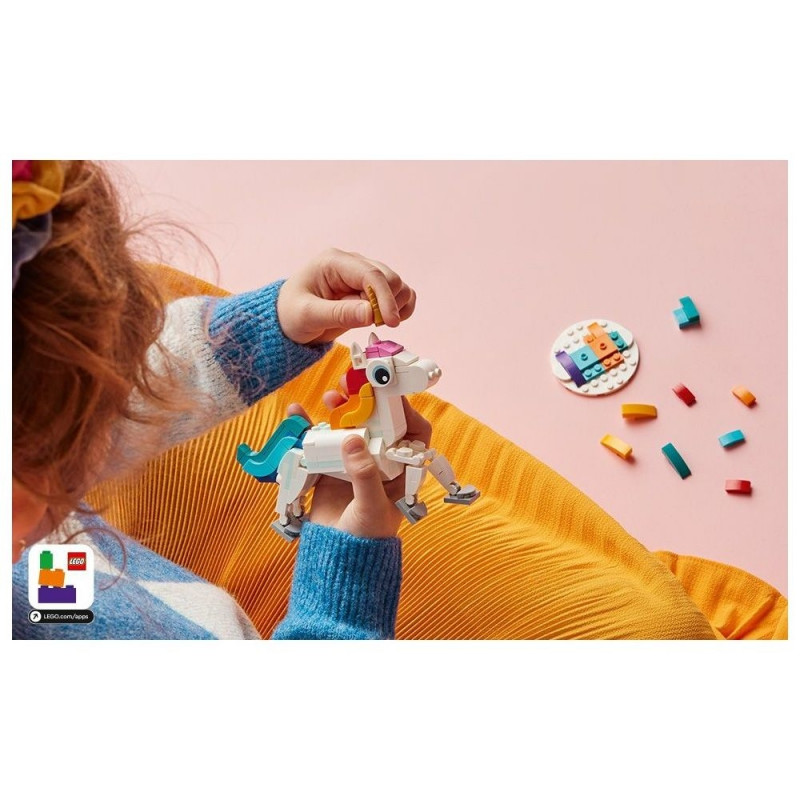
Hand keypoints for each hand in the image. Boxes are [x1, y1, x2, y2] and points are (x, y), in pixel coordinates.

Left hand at [276, 248, 416, 344]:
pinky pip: (397, 294)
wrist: (287, 321)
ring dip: (396, 306)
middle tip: (375, 325)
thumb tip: (372, 313)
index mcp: (333, 262)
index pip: (370, 274)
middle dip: (389, 304)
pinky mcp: (369, 290)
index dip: (385, 298)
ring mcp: (362, 276)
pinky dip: (400, 307)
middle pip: (389, 278)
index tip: (390, 321)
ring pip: (397, 286)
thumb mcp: (308, 316)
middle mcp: (351, 264)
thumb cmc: (290, 314)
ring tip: (375, 322)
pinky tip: (388, 319)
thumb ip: (340, 314)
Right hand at [287, 393, 431, 538]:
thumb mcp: (371, 505)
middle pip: (377, 422)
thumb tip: (352, 440)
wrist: (336, 560)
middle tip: (351, 386)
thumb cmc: (366, 537)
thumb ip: (364, 474)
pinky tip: (298, 414)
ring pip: (348, 427)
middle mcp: (380, 462)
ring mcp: (353, 462)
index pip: (412, 433)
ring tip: (329, 397)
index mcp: (401, 470)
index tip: (386, 393)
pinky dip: (309, 427)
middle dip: (365, 401)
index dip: (404, 410)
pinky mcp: (329, 467)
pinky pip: (320, 441)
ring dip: (338, 409)